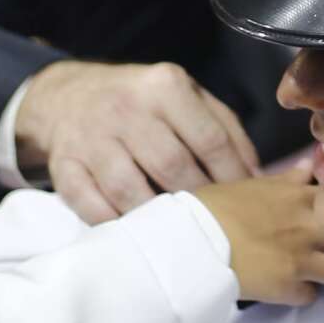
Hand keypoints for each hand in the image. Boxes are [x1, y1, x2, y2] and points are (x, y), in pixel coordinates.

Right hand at [16, 59, 262, 223]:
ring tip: (181, 236)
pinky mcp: (63, 165)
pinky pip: (91, 205)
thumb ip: (226, 131)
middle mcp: (127, 107)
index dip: (234, 178)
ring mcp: (91, 137)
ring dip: (159, 220)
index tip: (250, 205)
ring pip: (131, 191)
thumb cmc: (142, 102)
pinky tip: (136, 234)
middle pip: (173, 168)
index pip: (210, 140)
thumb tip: (260, 178)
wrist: (68, 97)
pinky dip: (115, 225)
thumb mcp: (186, 98)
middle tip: (218, 226)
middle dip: (200, 202)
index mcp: (165, 85)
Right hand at [192, 165, 323, 306]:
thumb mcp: (253, 185)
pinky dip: (307, 295)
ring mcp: (304, 260)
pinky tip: (296, 289)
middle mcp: (312, 227)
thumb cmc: (214, 208)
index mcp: (302, 196)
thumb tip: (310, 167)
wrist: (192, 243)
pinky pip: (313, 297)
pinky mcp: (290, 289)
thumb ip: (287, 181)